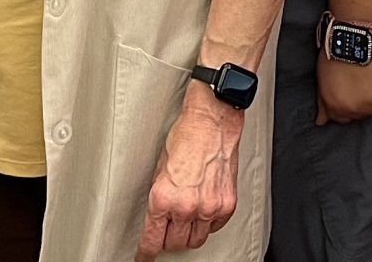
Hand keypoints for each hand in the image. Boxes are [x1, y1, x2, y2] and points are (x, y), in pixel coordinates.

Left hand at [136, 91, 242, 258]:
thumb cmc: (185, 137)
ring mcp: (209, 208)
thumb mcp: (159, 169)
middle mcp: (186, 207)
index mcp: (163, 198)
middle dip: (168, 240)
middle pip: (175, 244)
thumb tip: (157, 218)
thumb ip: (159, 198)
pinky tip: (203, 210)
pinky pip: (215, 228)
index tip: (144, 258)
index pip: (152, 240)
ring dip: (188, 234)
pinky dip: (208, 224)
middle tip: (167, 231)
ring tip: (186, 220)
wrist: (212, 122)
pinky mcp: (227, 205)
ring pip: (196, 240)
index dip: (146, 253)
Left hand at [314, 41, 371, 123]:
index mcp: (336, 107)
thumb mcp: (322, 78)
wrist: (356, 36)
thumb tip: (321, 121)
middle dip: (363, 101)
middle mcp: (356, 110)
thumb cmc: (337, 52)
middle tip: (364, 82)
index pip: (343, 118)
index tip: (352, 95)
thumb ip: (323, 102)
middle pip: (363, 114)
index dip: (348, 105)